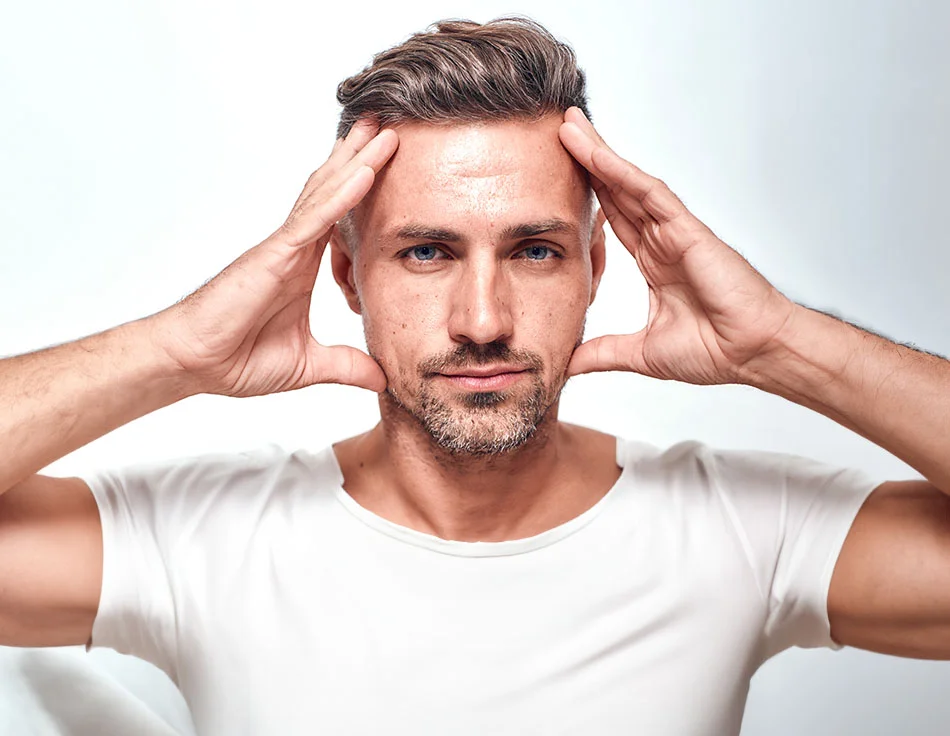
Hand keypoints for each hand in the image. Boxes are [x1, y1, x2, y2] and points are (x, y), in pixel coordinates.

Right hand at [149, 119, 397, 396]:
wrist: (194, 364)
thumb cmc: (238, 358)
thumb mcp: (309, 365)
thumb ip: (347, 366)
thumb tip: (383, 377)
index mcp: (302, 266)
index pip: (341, 219)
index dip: (364, 190)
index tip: (390, 166)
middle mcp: (294, 248)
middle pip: (335, 192)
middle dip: (362, 158)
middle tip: (392, 126)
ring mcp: (283, 248)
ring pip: (326, 194)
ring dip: (357, 161)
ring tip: (384, 130)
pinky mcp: (272, 256)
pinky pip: (313, 220)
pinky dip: (340, 196)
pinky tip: (365, 173)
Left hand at [558, 107, 795, 385]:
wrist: (751, 354)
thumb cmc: (714, 351)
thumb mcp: (640, 353)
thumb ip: (603, 353)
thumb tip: (568, 364)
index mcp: (654, 262)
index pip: (612, 219)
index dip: (586, 194)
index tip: (556, 176)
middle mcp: (662, 240)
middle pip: (616, 190)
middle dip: (587, 160)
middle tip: (557, 130)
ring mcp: (674, 231)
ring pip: (628, 182)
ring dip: (598, 153)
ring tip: (569, 126)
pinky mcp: (687, 229)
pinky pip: (650, 193)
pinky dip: (621, 171)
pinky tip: (596, 153)